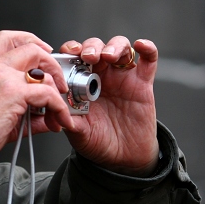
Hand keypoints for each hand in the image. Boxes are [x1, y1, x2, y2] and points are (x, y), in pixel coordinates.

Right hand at [0, 31, 75, 159]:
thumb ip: (19, 106)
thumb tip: (46, 114)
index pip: (6, 39)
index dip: (29, 40)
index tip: (44, 51)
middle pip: (31, 49)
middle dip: (52, 65)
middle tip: (59, 85)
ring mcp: (2, 77)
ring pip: (43, 73)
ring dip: (57, 93)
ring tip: (59, 113)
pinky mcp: (13, 93)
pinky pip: (47, 94)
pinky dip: (59, 108)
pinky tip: (59, 120)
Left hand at [59, 37, 159, 175]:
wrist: (123, 158)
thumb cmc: (97, 141)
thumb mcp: (77, 131)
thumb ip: (67, 118)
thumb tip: (55, 107)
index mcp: (80, 82)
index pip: (73, 56)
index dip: (70, 50)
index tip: (67, 55)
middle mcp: (100, 75)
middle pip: (96, 46)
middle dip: (91, 46)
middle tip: (87, 56)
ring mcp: (122, 77)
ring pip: (120, 47)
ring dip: (114, 45)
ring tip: (108, 55)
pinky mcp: (143, 83)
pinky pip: (148, 60)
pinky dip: (147, 48)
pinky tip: (141, 46)